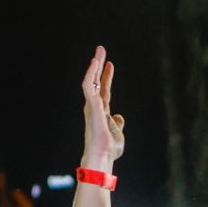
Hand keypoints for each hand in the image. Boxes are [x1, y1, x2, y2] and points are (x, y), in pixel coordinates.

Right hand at [81, 45, 125, 162]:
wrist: (103, 157)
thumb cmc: (109, 150)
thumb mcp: (117, 132)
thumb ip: (117, 123)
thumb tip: (119, 117)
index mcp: (101, 112)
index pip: (104, 90)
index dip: (107, 77)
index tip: (110, 64)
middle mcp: (95, 107)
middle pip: (96, 82)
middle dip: (99, 65)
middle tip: (101, 49)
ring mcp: (92, 106)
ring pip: (91, 81)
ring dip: (94, 66)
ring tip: (99, 52)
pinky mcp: (91, 106)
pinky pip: (89, 86)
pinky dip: (91, 74)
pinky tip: (95, 63)